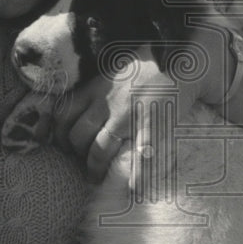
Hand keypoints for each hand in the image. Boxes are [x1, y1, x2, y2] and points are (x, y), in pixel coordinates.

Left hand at [51, 29, 233, 185]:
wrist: (185, 54)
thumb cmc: (153, 61)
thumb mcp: (117, 67)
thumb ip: (98, 87)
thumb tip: (73, 108)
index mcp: (98, 85)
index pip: (65, 110)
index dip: (57, 132)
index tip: (60, 144)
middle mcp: (108, 100)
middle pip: (77, 133)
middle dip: (73, 152)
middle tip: (78, 161)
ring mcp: (129, 114)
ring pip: (98, 148)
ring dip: (93, 167)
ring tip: (95, 177)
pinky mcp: (153, 123)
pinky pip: (140, 155)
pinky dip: (137, 175)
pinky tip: (135, 189)